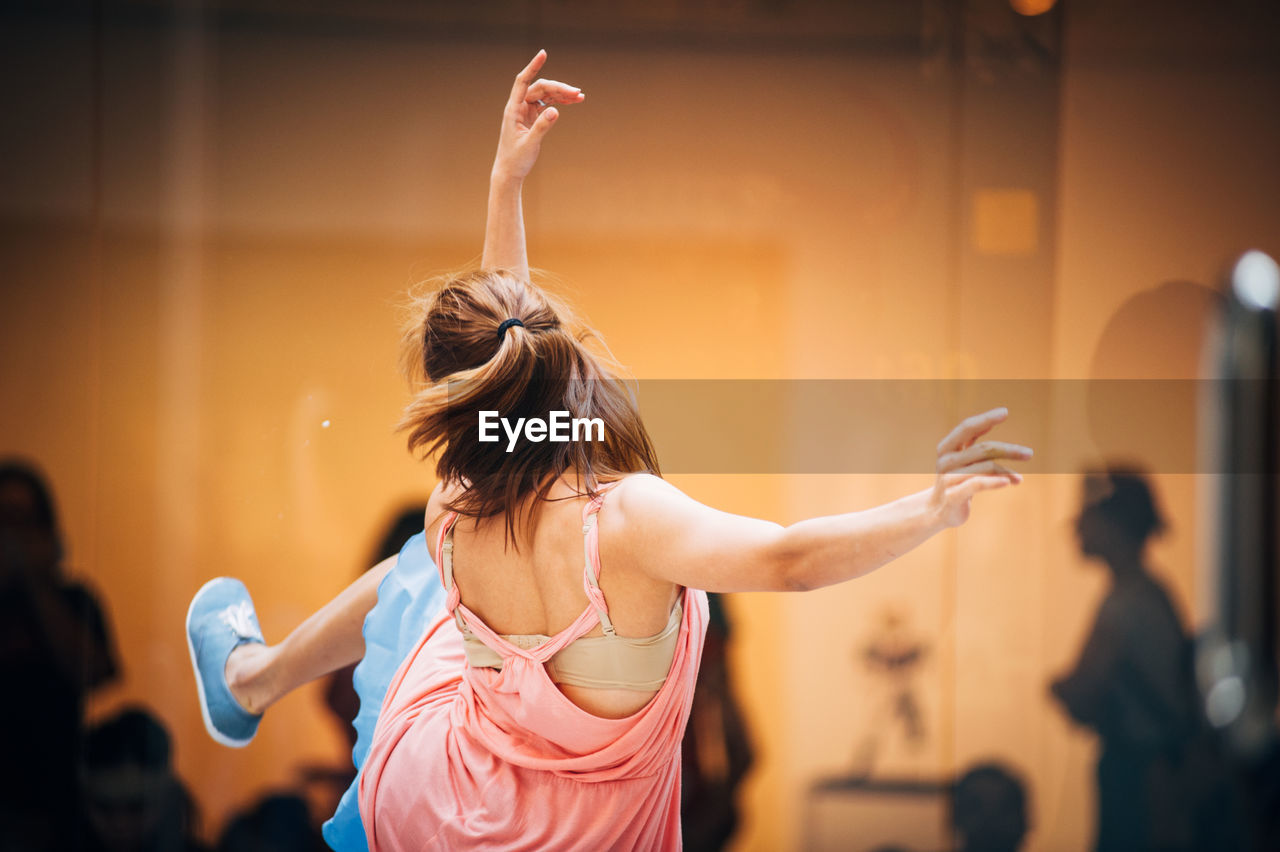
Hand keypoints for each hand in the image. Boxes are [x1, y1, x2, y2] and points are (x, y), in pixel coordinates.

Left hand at [493, 50, 584, 182]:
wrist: (509, 172)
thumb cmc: (516, 159)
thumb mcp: (530, 144)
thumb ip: (542, 127)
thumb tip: (556, 111)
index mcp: (513, 109)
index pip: (523, 81)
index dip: (533, 67)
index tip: (543, 54)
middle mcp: (518, 107)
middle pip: (540, 88)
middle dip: (559, 88)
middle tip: (577, 93)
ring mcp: (526, 111)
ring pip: (545, 95)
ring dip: (561, 94)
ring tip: (580, 96)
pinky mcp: (532, 118)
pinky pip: (547, 104)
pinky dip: (559, 103)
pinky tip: (572, 102)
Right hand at [928, 407, 1030, 527]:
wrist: (938, 511)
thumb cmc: (955, 481)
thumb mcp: (961, 460)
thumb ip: (971, 442)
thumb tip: (989, 423)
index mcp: (946, 448)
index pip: (967, 427)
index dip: (985, 418)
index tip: (1005, 412)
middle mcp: (945, 460)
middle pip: (983, 449)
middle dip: (1008, 450)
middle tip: (1029, 453)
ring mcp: (948, 478)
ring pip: (985, 467)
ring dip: (1006, 471)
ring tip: (1019, 478)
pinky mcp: (953, 496)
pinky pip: (978, 484)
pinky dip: (996, 481)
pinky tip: (1010, 482)